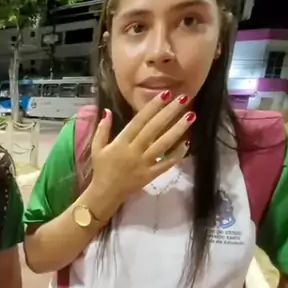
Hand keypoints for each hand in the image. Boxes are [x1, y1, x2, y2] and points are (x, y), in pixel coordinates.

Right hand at [87, 91, 195, 219]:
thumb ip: (102, 129)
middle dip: (169, 113)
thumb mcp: (96, 147)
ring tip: (191, 116)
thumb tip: (107, 110)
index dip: (152, 107)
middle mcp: (134, 151)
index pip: (139, 121)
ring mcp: (144, 163)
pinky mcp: (150, 175)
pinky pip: (166, 164)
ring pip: (163, 144)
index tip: (165, 94)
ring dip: (178, 130)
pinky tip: (188, 143)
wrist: (105, 193)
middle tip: (184, 98)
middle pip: (154, 129)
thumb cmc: (101, 168)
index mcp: (121, 142)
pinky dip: (177, 154)